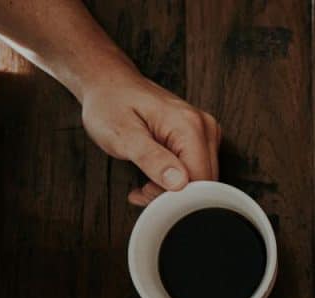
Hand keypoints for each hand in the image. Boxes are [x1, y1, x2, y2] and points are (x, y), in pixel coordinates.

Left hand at [79, 71, 220, 205]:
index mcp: (189, 126)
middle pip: (204, 181)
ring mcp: (205, 131)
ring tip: (146, 182)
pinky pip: (197, 169)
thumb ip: (151, 159)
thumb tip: (178, 182)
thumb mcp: (122, 135)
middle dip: (174, 194)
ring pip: (201, 179)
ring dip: (173, 189)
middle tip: (143, 190)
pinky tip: (156, 176)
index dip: (175, 196)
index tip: (147, 194)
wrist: (109, 85)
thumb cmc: (110, 104)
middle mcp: (204, 127)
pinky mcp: (200, 137)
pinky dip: (176, 180)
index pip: (200, 179)